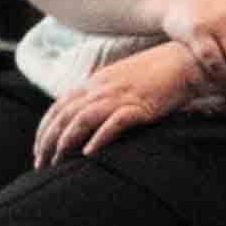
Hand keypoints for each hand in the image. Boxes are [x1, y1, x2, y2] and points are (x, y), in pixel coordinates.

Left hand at [29, 40, 205, 160]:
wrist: (186, 60)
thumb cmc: (158, 73)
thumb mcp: (123, 81)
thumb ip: (104, 96)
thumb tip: (89, 118)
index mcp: (96, 82)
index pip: (60, 106)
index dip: (45, 129)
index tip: (39, 149)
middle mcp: (102, 88)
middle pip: (65, 115)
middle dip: (48, 141)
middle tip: (41, 164)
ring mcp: (120, 95)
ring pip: (82, 118)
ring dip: (65, 142)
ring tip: (57, 162)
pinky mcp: (140, 105)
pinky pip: (114, 122)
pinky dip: (99, 138)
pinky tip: (89, 154)